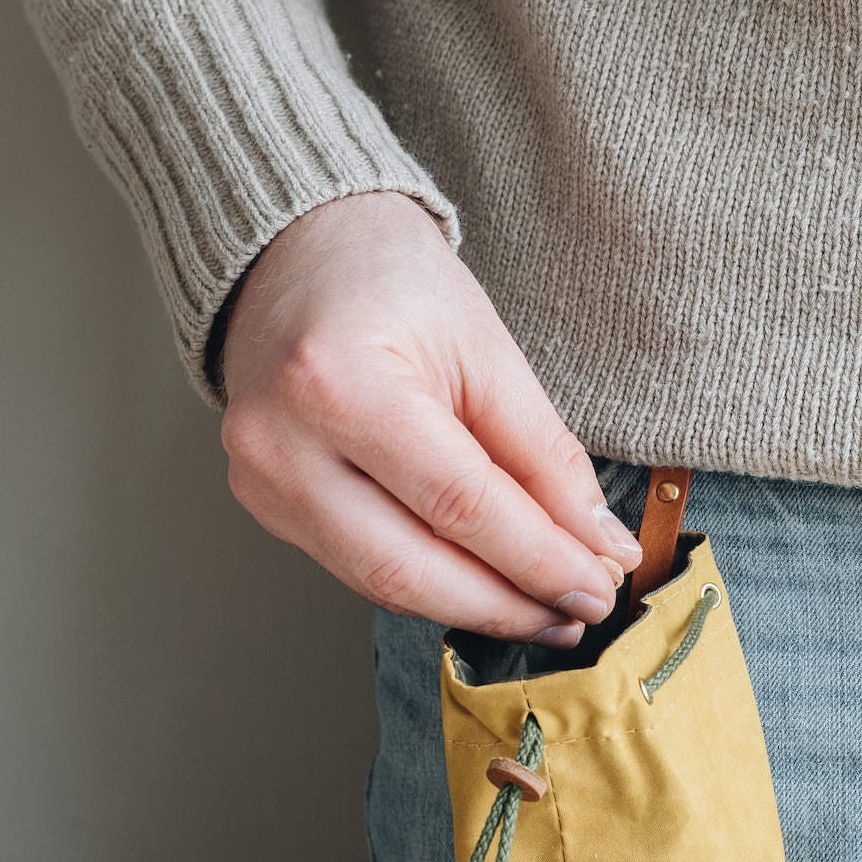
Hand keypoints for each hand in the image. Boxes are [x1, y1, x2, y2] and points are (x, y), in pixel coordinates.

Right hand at [218, 191, 642, 645]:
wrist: (298, 251)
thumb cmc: (394, 284)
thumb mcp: (487, 351)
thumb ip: (544, 456)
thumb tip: (599, 546)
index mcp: (340, 384)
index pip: (460, 505)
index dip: (538, 559)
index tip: (600, 585)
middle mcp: (283, 443)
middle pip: (409, 568)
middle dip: (507, 602)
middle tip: (579, 611)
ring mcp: (261, 480)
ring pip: (380, 583)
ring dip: (472, 605)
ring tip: (544, 605)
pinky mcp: (262, 503)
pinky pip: (356, 568)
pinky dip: (428, 582)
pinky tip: (482, 582)